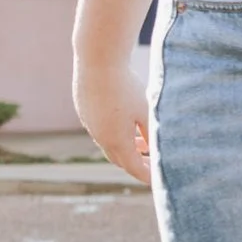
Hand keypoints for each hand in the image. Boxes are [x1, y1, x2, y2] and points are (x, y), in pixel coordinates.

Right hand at [74, 55, 152, 186]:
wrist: (98, 60)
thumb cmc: (126, 86)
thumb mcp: (146, 112)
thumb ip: (152, 134)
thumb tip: (157, 152)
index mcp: (116, 141)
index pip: (133, 168)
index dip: (146, 175)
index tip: (157, 180)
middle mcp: (100, 136)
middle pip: (119, 159)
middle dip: (135, 163)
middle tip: (150, 164)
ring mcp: (89, 124)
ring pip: (108, 143)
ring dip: (125, 146)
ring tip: (141, 142)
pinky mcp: (84, 111)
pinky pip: (100, 128)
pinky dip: (114, 132)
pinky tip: (124, 122)